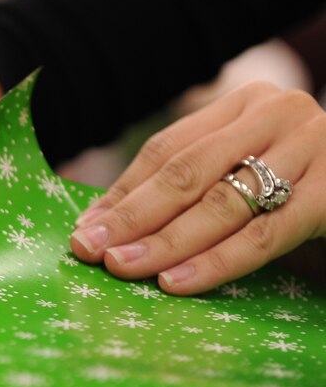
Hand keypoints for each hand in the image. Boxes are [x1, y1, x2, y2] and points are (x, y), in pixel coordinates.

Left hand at [70, 81, 325, 294]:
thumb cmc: (296, 178)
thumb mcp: (243, 165)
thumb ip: (187, 184)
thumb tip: (101, 223)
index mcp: (243, 103)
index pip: (166, 150)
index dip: (121, 193)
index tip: (84, 230)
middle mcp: (276, 114)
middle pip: (186, 173)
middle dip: (132, 217)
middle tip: (90, 250)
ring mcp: (311, 149)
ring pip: (221, 203)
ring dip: (164, 242)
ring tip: (123, 268)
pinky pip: (265, 235)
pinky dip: (216, 262)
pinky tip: (177, 283)